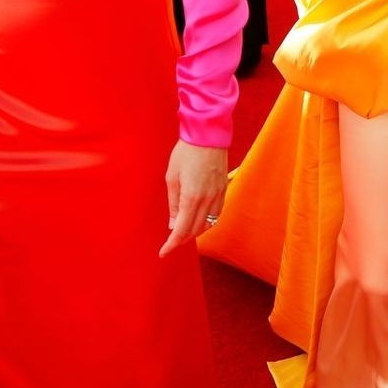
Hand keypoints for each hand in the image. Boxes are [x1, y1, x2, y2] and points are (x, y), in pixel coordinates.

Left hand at [160, 140, 227, 256]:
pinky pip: (216, 215)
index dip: (172, 244)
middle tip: (171, 242)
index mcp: (192, 197)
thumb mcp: (172, 177)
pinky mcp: (224, 190)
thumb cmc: (186, 152)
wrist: (208, 135)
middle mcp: (207, 200)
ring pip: (208, 225)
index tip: (164, 252)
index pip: (182, 230)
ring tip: (183, 232)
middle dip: (182, 240)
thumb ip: (174, 203)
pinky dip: (207, 222)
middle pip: (195, 231)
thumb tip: (173, 224)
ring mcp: (218, 196)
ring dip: (195, 232)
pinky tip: (199, 220)